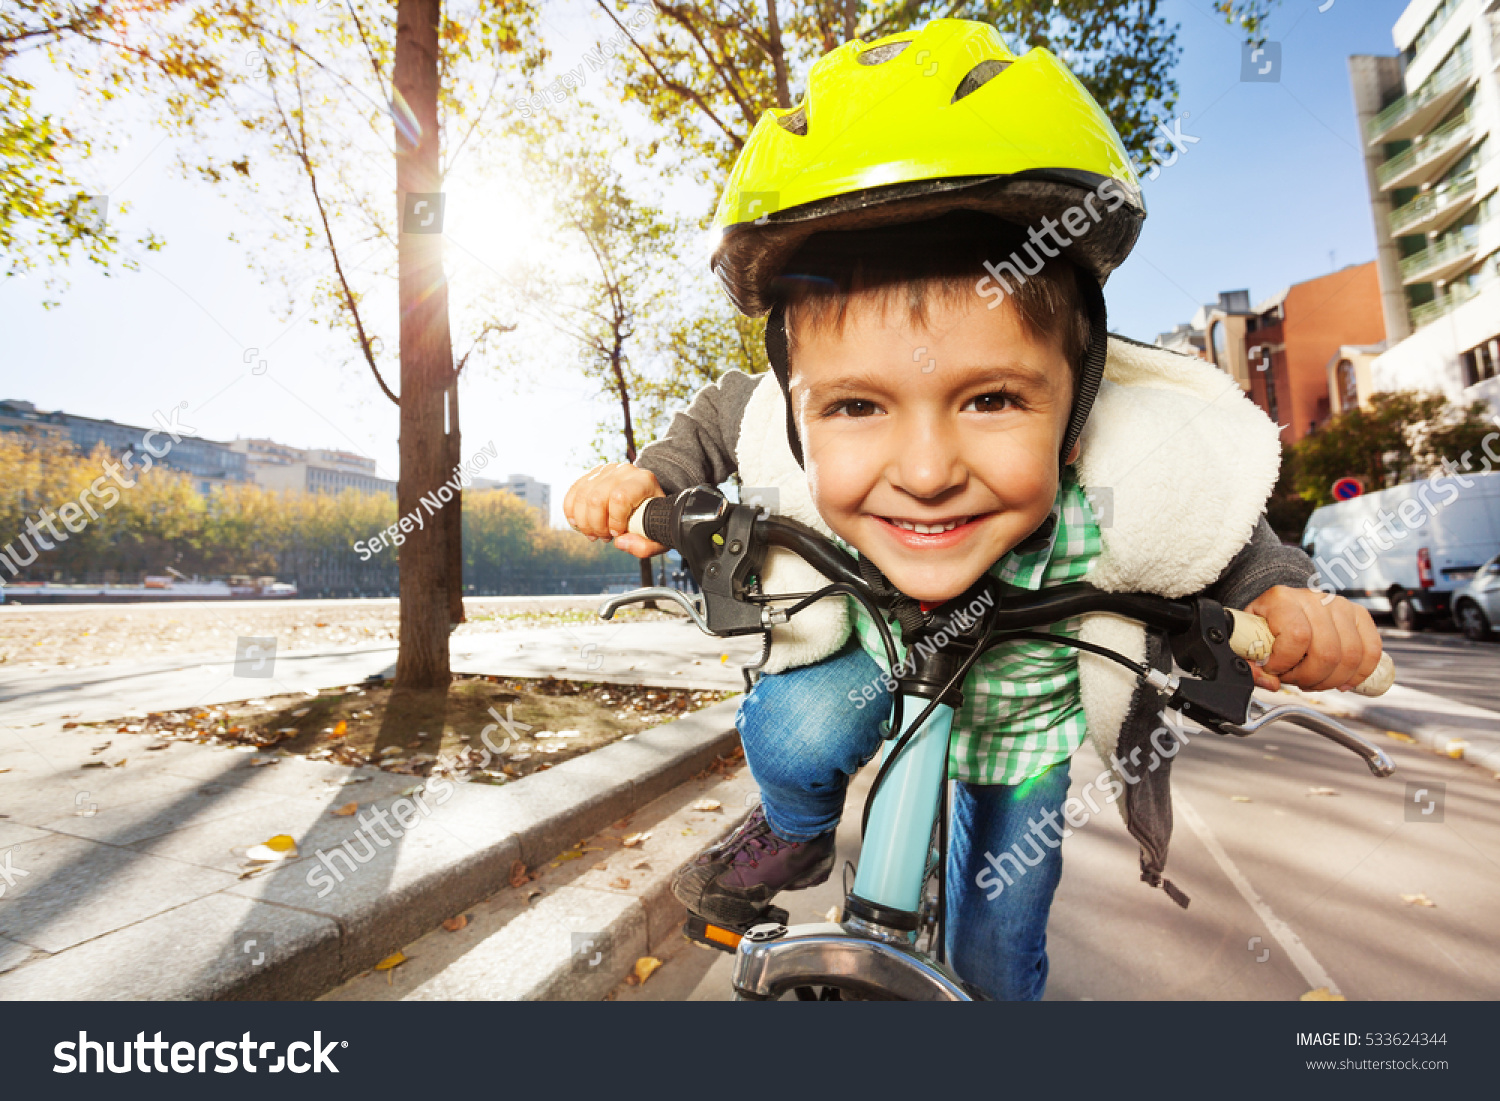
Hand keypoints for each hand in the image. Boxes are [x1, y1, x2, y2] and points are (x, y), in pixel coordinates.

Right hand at [562, 462, 666, 557]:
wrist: (648, 500)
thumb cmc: (653, 519)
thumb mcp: (658, 536)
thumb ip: (645, 546)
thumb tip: (620, 542)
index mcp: (644, 481)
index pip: (620, 497)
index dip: (614, 521)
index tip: (617, 534)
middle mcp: (624, 471)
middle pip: (596, 498)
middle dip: (595, 525)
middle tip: (603, 537)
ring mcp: (607, 470)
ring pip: (582, 496)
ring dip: (583, 522)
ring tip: (593, 534)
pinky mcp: (593, 474)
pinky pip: (574, 492)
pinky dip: (571, 512)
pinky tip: (577, 524)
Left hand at [1243, 585, 1381, 692]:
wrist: (1282, 604)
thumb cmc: (1266, 624)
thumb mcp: (1248, 639)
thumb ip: (1251, 664)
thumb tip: (1270, 683)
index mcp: (1282, 600)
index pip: (1297, 636)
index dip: (1286, 662)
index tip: (1275, 669)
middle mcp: (1314, 599)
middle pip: (1327, 651)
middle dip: (1310, 678)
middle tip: (1297, 680)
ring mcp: (1340, 605)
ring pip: (1350, 655)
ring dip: (1332, 679)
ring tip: (1315, 680)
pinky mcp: (1359, 614)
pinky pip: (1371, 649)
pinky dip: (1360, 673)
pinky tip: (1343, 682)